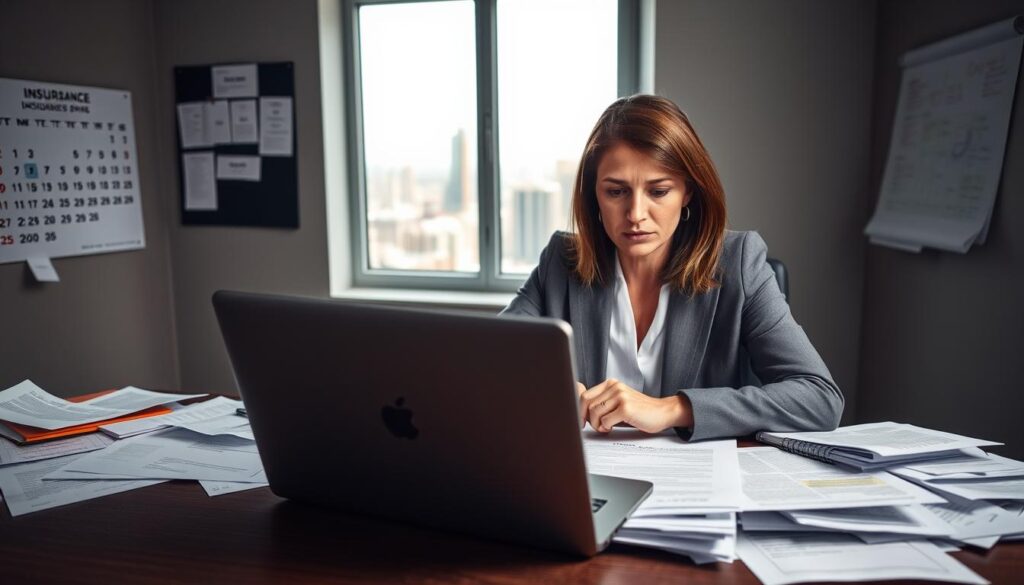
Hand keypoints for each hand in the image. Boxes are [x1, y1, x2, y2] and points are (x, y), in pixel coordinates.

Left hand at [577, 379, 692, 433]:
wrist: (662, 412)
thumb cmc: (640, 410)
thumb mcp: (619, 400)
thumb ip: (603, 401)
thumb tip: (580, 409)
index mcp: (611, 383)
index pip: (585, 395)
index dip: (579, 410)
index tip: (581, 421)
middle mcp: (615, 387)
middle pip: (587, 404)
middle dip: (587, 419)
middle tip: (596, 426)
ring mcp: (621, 396)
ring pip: (594, 413)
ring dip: (597, 425)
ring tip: (606, 427)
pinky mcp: (626, 408)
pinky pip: (605, 421)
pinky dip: (606, 428)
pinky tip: (612, 428)